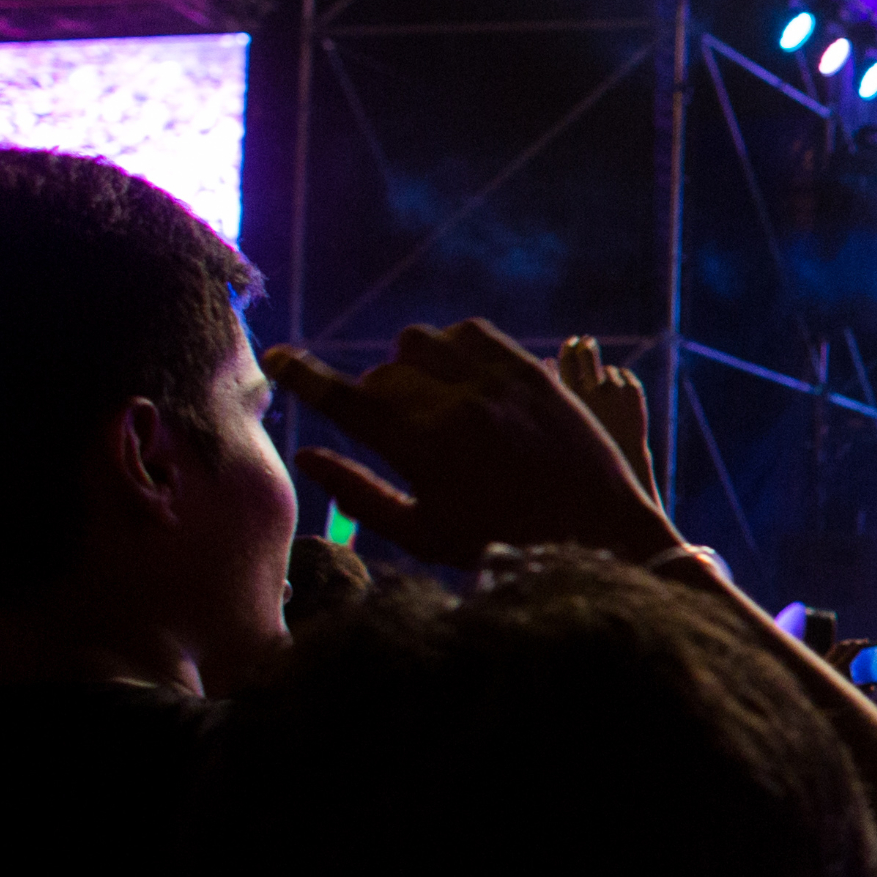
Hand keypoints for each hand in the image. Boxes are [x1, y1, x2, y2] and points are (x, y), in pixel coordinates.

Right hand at [268, 319, 688, 565]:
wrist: (599, 532)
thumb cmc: (501, 543)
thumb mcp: (422, 534)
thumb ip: (357, 494)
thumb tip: (304, 455)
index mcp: (421, 452)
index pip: (344, 399)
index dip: (302, 376)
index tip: (277, 357)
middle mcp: (457, 409)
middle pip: (383, 373)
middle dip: (375, 395)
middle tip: (395, 426)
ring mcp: (498, 386)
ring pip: (423, 341)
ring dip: (411, 362)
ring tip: (427, 396)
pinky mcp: (532, 372)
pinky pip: (474, 332)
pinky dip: (455, 345)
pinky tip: (460, 373)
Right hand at [555, 337, 658, 501]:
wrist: (620, 459)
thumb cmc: (587, 438)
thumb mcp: (566, 414)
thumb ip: (555, 386)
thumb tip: (545, 360)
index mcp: (572, 394)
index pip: (568, 356)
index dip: (569, 346)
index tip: (571, 341)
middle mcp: (593, 388)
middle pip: (588, 352)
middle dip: (587, 345)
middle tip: (586, 341)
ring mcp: (616, 388)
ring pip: (608, 369)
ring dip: (604, 376)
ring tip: (603, 396)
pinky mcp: (634, 391)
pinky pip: (625, 376)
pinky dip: (620, 383)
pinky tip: (617, 400)